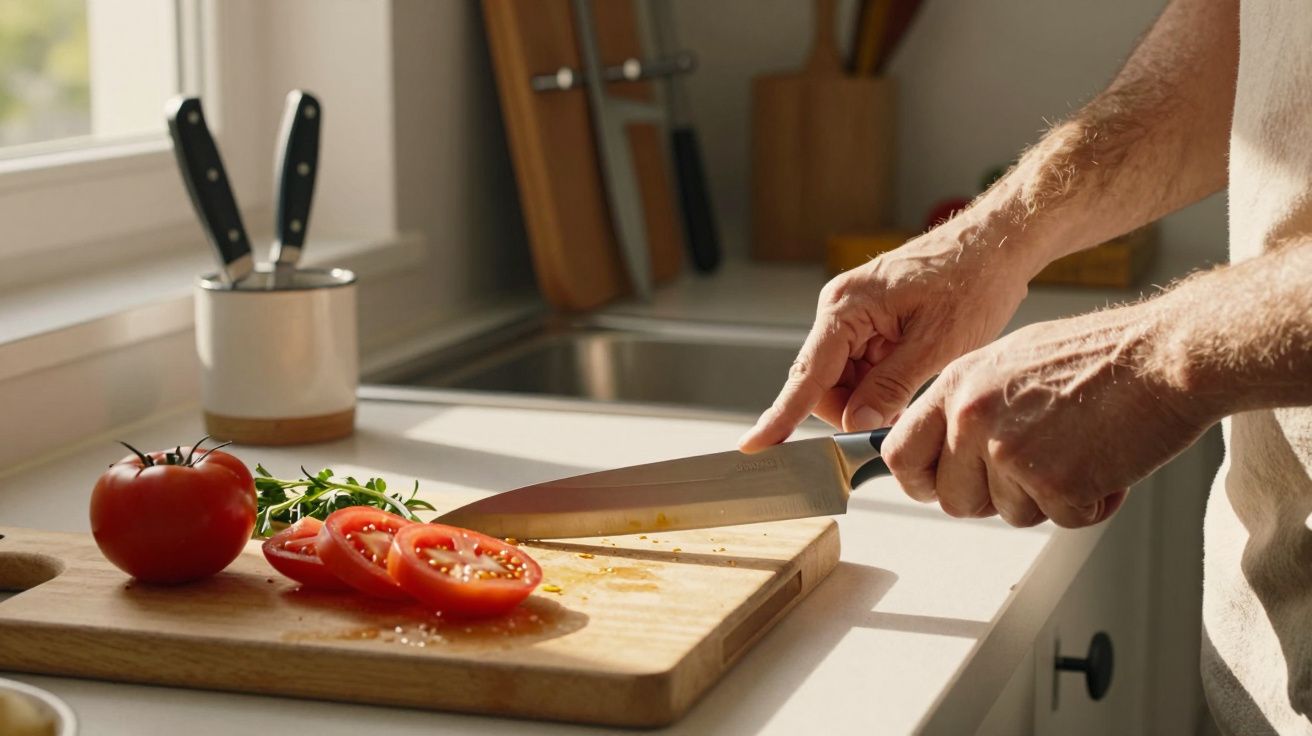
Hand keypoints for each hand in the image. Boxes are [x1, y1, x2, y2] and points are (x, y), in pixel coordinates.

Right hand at [739, 217, 1035, 450]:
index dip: (781, 416)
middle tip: (893, 420)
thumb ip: (891, 386)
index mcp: (847, 308)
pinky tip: (909, 380)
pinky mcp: (870, 323)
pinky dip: (880, 386)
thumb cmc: (973, 281)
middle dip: (850, 410)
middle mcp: (841, 310)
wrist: (996, 246)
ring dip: (869, 399)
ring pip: (842, 381)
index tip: (756, 445)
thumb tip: (855, 424)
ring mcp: (854, 317)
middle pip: (821, 384)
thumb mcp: (938, 343)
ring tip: (913, 388)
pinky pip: (860, 368)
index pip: (806, 375)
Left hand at [880, 302, 1212, 527]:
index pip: (900, 454)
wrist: (1164, 353)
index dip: (918, 482)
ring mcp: (1009, 452)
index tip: (935, 488)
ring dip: (1047, 498)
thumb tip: (939, 445)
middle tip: (1035, 471)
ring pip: (1009, 514)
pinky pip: (1061, 520)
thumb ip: (968, 406)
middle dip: (991, 499)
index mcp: (957, 387)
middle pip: (952, 499)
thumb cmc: (1098, 355)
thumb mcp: (1008, 363)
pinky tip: (1107, 461)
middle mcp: (972, 419)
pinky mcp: (1053, 481)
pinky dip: (1090, 504)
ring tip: (1080, 449)